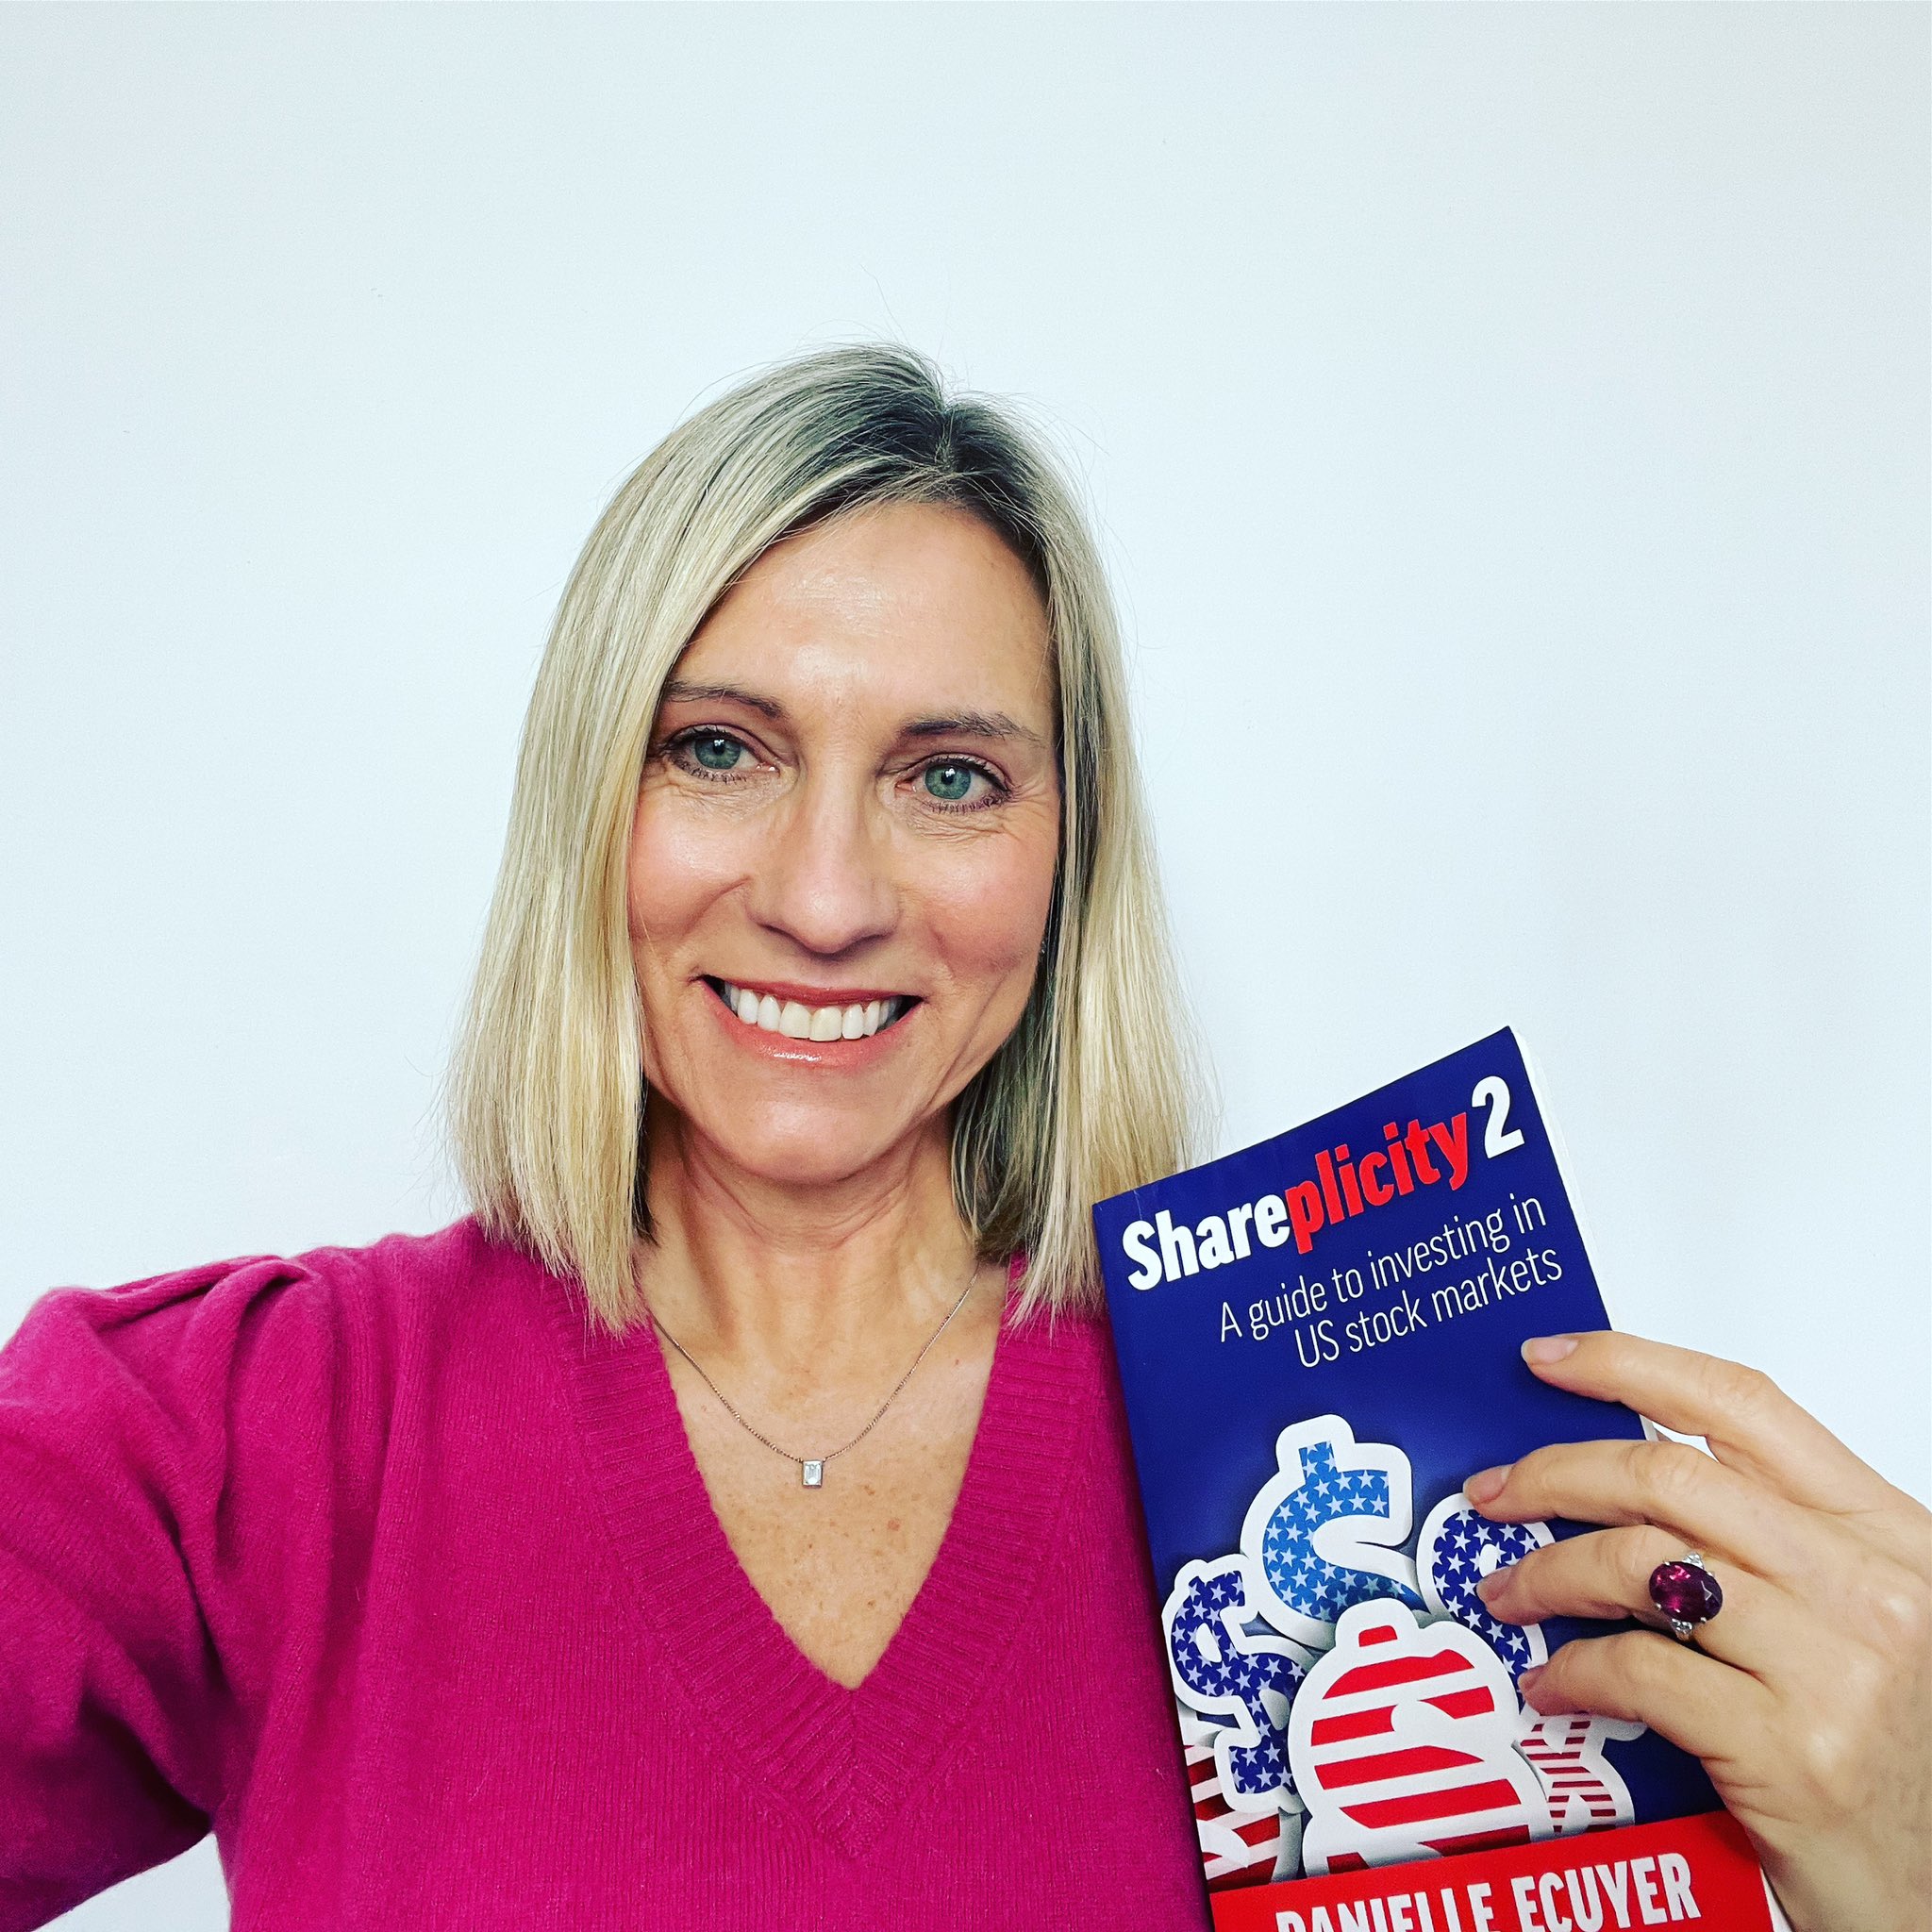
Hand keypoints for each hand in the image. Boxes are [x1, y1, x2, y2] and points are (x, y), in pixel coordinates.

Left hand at [1463, 1331, 1930, 1931]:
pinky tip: (1553, 1685)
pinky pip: (1639, 1672)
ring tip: (1507, 1593)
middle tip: (1496, 1492)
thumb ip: (1770, 1545)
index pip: (1743, 1405)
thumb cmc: (1900, 1762)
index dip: (1630, 1365)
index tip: (1547, 1359)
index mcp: (1887, 1536)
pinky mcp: (1792, 1753)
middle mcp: (1868, 1588)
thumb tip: (1624, 1484)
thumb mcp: (1862, 1621)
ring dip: (1546, 1573)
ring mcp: (1834, 1670)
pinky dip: (1573, 1673)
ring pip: (1639, 1565)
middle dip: (1555, 1473)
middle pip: (1668, 1477)